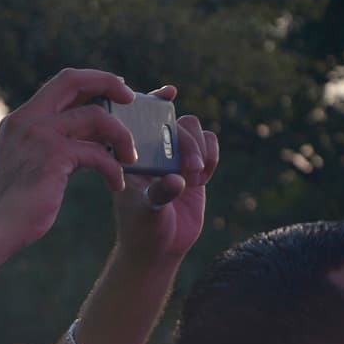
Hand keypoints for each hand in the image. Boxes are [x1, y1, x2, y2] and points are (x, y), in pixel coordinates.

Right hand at [0, 68, 136, 245]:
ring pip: (97, 117)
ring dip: (122, 137)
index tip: (115, 90)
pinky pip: (99, 153)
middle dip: (109, 83)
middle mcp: (28, 120)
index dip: (92, 80)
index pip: (61, 83)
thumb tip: (91, 141)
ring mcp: (40, 135)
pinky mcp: (54, 156)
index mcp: (20, 119)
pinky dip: (113, 169)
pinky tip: (116, 185)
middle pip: (75, 81)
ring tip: (130, 159)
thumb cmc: (12, 206)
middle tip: (131, 101)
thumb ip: (51, 145)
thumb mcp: (27, 164)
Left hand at [112, 85, 219, 264]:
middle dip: (187, 140)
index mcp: (132, 156)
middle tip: (189, 168)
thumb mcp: (147, 212)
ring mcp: (174, 159)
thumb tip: (177, 181)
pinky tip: (202, 179)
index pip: (140, 120)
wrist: (157, 250)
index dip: (153, 102)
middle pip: (176, 123)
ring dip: (200, 148)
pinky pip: (209, 148)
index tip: (169, 93)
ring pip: (195, 132)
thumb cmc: (142, 231)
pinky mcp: (193, 169)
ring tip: (195, 176)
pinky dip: (212, 157)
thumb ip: (160, 194)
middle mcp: (153, 153)